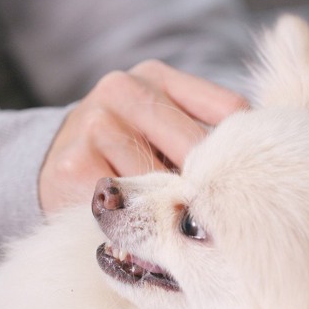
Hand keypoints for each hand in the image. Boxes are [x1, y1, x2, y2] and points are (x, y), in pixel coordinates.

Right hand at [39, 60, 247, 212]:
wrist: (52, 164)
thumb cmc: (123, 150)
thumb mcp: (162, 126)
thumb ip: (202, 132)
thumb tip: (257, 164)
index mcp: (157, 77)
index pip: (227, 111)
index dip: (242, 153)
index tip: (254, 185)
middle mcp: (125, 90)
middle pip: (196, 147)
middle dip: (210, 186)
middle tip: (224, 220)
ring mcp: (97, 123)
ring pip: (162, 179)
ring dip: (173, 209)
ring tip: (179, 228)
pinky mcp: (74, 164)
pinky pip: (128, 203)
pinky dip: (140, 223)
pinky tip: (142, 231)